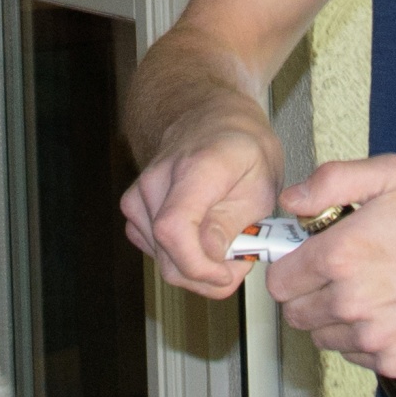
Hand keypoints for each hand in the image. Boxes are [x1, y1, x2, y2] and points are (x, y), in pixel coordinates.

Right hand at [120, 107, 283, 298]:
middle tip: (241, 260)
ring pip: (164, 263)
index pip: (173, 229)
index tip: (228, 274)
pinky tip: (202, 239)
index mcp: (195, 168)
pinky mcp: (133, 210)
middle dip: (210, 276)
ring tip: (226, 243)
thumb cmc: (242, 148)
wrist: (212, 120)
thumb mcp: (262, 180)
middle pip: (169, 258)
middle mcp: (157, 181)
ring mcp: (139, 196)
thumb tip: (213, 258)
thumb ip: (236, 221)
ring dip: (198, 268)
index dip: (198, 266)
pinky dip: (183, 259)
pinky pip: (156, 254)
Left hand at [268, 156, 395, 376]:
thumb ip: (330, 181)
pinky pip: (356, 356)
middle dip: (308, 293)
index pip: (279, 281)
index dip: (290, 267)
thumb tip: (289, 201)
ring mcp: (372, 338)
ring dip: (333, 318)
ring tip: (368, 291)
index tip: (306, 259)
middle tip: (338, 273)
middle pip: (294, 314)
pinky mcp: (394, 362)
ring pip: (323, 338)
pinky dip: (364, 339)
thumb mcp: (390, 175)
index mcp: (340, 256)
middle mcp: (350, 303)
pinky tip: (390, 311)